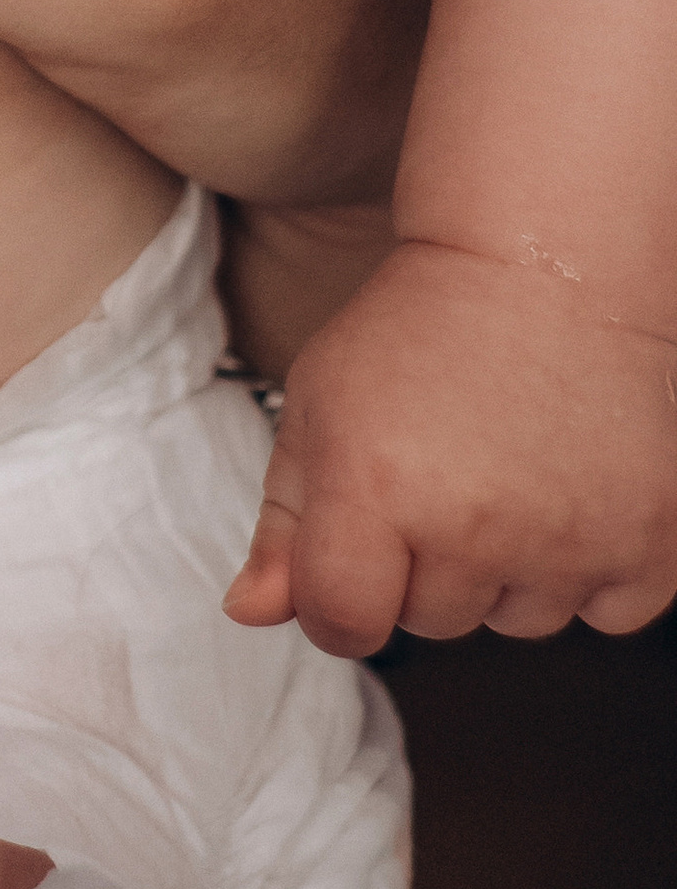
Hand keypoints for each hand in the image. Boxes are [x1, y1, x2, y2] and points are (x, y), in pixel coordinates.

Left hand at [224, 235, 676, 653]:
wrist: (542, 265)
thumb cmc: (420, 329)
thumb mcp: (321, 400)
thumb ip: (285, 522)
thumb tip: (251, 612)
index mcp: (375, 485)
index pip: (341, 623)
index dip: (338, 601)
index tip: (356, 557)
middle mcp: (474, 522)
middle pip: (431, 623)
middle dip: (427, 561)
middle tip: (445, 465)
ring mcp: (569, 538)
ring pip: (517, 620)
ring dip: (509, 566)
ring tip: (509, 463)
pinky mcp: (649, 542)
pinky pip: (605, 613)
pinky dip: (591, 566)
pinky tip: (570, 484)